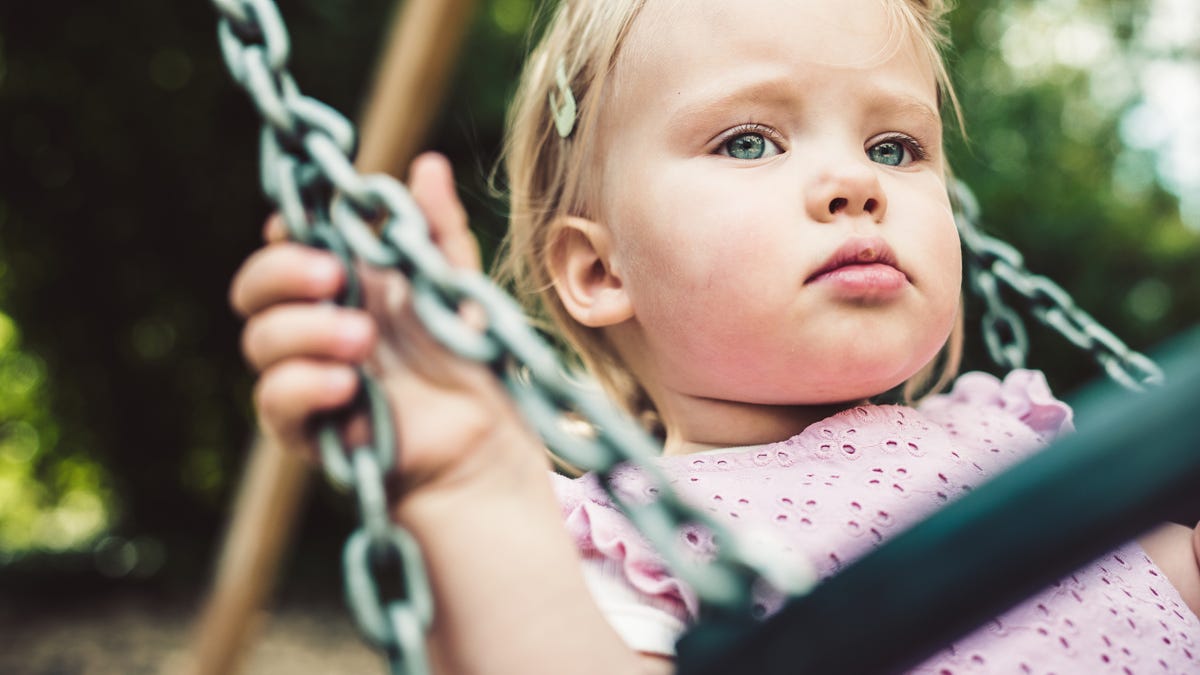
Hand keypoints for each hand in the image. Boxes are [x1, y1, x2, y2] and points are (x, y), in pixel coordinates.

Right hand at [230, 153, 541, 500]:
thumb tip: (427, 164)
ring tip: (363, 340)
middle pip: (255, 286)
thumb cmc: (467, 365)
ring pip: (260, 340)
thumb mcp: (456, 290)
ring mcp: (305, 375)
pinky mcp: (307, 428)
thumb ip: (437, 232)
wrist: (482, 446)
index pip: (286, 244)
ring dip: (304, 330)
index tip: (305, 219)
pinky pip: (275, 401)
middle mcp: (313, 325)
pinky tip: (345, 385)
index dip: (287, 226)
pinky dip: (302, 385)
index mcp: (344, 284)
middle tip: (333, 276)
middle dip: (284, 272)